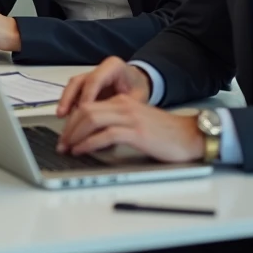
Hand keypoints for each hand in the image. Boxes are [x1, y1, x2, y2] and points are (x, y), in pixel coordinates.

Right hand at [56, 56, 151, 116]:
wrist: (139, 84)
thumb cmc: (138, 91)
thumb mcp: (137, 99)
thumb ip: (121, 109)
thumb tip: (106, 126)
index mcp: (113, 67)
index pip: (95, 80)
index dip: (86, 97)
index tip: (83, 113)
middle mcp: (98, 69)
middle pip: (79, 81)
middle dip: (69, 99)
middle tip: (63, 115)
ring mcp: (90, 76)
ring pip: (73, 86)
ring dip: (65, 101)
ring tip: (60, 116)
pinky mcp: (85, 85)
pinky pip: (73, 92)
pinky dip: (68, 104)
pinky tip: (65, 116)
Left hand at [56, 95, 203, 161]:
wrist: (191, 135)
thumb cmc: (166, 133)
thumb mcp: (137, 122)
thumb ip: (117, 124)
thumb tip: (93, 137)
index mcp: (122, 101)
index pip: (88, 106)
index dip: (71, 120)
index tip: (64, 135)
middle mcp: (123, 106)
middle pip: (85, 110)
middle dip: (68, 128)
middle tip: (61, 143)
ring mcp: (130, 118)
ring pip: (91, 119)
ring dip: (74, 134)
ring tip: (67, 148)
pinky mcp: (137, 133)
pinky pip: (105, 135)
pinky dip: (88, 143)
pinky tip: (81, 150)